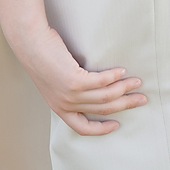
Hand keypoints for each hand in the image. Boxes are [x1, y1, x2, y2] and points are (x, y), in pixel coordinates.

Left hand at [7, 24, 147, 135]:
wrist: (29, 41)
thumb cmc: (41, 56)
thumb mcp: (53, 81)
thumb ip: (71, 90)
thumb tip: (96, 89)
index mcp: (59, 108)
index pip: (83, 128)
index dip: (101, 129)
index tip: (116, 123)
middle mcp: (65, 104)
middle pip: (103, 109)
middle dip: (125, 105)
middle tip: (141, 99)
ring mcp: (70, 94)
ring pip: (106, 96)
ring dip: (125, 89)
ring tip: (136, 82)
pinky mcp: (74, 80)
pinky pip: (102, 81)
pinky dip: (114, 76)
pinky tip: (121, 71)